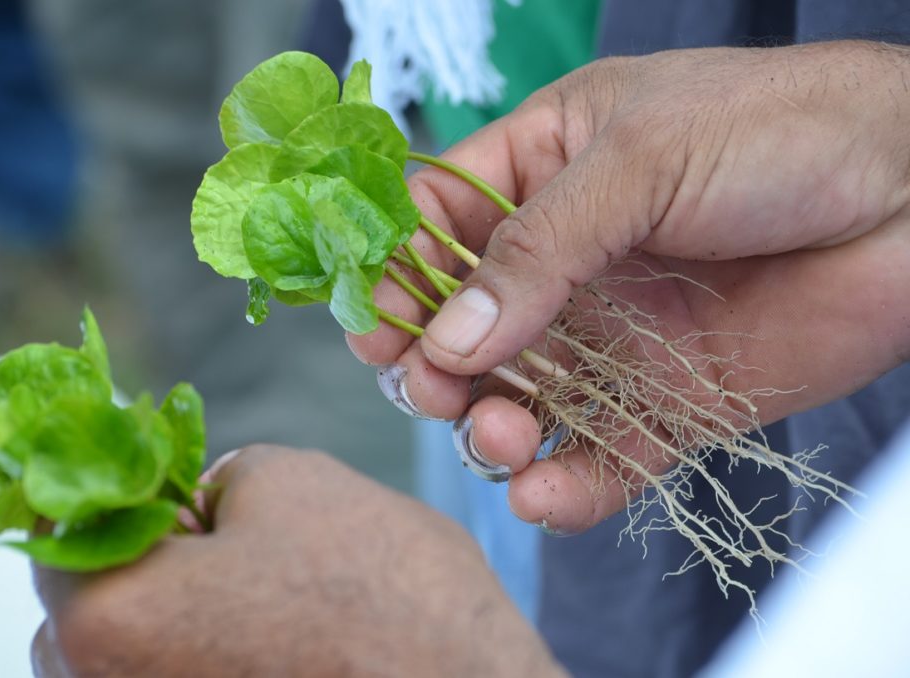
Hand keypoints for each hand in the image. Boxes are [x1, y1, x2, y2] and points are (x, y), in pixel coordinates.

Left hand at [31, 446, 565, 677]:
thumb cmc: (386, 599)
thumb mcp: (291, 481)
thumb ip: (211, 479)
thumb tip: (194, 504)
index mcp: (107, 619)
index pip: (58, 532)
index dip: (108, 484)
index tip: (143, 464)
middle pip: (89, 601)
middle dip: (145, 552)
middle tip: (218, 528)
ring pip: (136, 648)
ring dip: (180, 605)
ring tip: (261, 586)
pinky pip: (183, 675)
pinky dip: (209, 647)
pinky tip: (275, 629)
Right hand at [349, 40, 909, 532]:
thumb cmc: (778, 132)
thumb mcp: (638, 158)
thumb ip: (537, 248)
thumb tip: (449, 336)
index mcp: (544, 174)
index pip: (436, 225)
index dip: (396, 273)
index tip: (375, 324)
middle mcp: (565, 263)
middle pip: (462, 328)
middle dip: (435, 366)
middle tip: (436, 387)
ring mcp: (611, 338)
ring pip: (516, 401)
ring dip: (489, 431)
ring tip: (502, 435)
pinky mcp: (664, 406)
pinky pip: (595, 458)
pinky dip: (561, 488)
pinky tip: (543, 494)